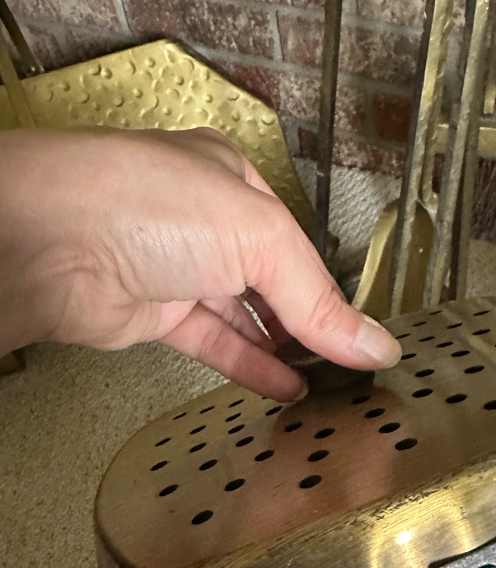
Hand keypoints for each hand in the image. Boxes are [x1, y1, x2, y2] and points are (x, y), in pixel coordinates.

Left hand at [0, 126, 400, 400]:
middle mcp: (203, 222)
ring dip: (282, 352)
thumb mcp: (260, 239)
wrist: (50, 244)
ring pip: (243, 318)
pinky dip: (250, 367)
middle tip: (347, 367)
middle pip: (272, 282)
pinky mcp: (153, 314)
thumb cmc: (139, 203)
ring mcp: (175, 268)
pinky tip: (284, 386)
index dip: (331, 293)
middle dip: (308, 325)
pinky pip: (214, 344)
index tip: (363, 337)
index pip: (298, 246)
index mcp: (233, 180)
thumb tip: (374, 345)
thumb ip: (319, 301)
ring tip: (323, 384)